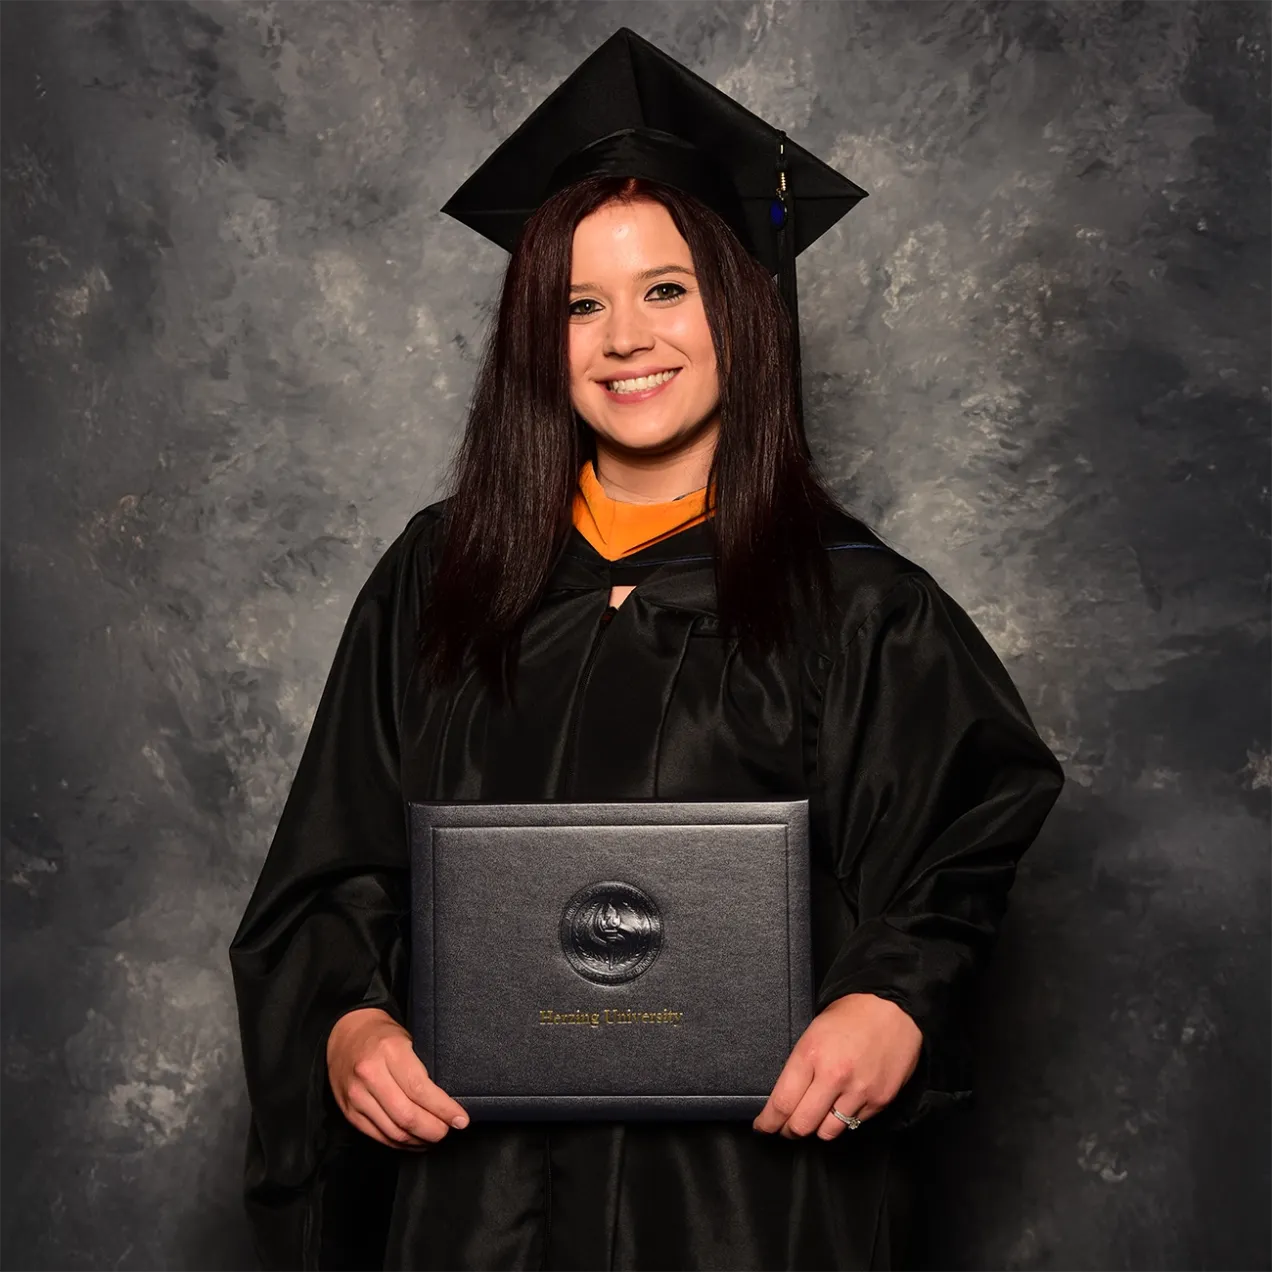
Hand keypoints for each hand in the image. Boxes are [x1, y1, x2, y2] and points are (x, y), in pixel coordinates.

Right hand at [326, 1007, 468, 1148]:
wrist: (345, 1032)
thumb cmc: (382, 1034)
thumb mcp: (407, 1039)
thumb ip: (422, 1068)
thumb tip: (447, 1099)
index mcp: (390, 1052)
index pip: (420, 1090)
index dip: (443, 1109)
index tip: (460, 1119)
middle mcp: (370, 1075)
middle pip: (407, 1115)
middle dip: (433, 1130)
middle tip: (448, 1130)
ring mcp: (357, 1096)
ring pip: (393, 1131)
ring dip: (418, 1140)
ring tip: (434, 1137)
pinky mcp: (349, 1112)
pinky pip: (378, 1136)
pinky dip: (399, 1143)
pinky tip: (414, 1141)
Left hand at [752, 993, 922, 1140]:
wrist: (892, 1008)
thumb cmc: (850, 1016)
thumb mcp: (812, 1032)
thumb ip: (799, 1067)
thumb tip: (786, 1097)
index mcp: (810, 1055)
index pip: (782, 1103)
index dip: (768, 1122)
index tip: (764, 1126)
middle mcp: (834, 1076)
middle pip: (802, 1125)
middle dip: (790, 1131)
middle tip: (787, 1127)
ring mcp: (859, 1091)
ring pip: (828, 1132)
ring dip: (818, 1128)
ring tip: (817, 1117)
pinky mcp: (879, 1100)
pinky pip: (854, 1124)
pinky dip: (845, 1120)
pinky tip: (843, 1105)